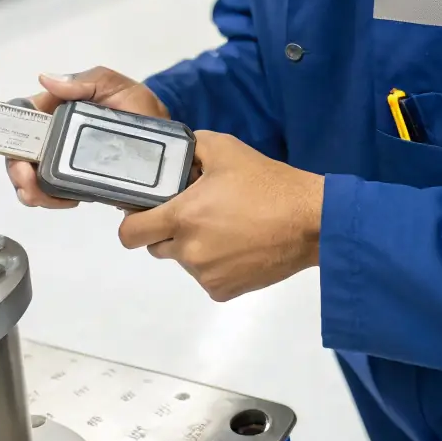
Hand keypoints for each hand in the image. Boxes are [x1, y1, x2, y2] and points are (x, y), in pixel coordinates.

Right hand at [7, 67, 168, 208]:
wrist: (171, 150)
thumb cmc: (144, 112)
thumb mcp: (120, 88)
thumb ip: (89, 81)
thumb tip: (47, 81)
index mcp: (63, 106)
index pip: (25, 117)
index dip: (14, 135)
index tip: (22, 157)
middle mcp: (59, 132)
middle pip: (22, 152)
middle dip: (19, 173)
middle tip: (30, 188)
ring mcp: (67, 158)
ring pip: (34, 176)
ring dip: (32, 191)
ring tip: (48, 200)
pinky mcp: (77, 180)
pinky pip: (53, 192)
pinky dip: (51, 199)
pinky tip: (69, 201)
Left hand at [119, 131, 322, 300]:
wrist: (311, 221)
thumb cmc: (266, 182)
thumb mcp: (224, 148)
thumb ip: (190, 149)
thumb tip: (174, 157)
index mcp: (181, 217)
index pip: (130, 234)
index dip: (133, 222)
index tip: (147, 212)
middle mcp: (188, 251)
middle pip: (156, 247)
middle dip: (168, 231)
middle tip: (198, 213)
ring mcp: (206, 275)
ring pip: (184, 262)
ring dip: (195, 247)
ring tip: (227, 227)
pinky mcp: (224, 291)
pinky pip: (207, 278)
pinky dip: (216, 265)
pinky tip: (240, 246)